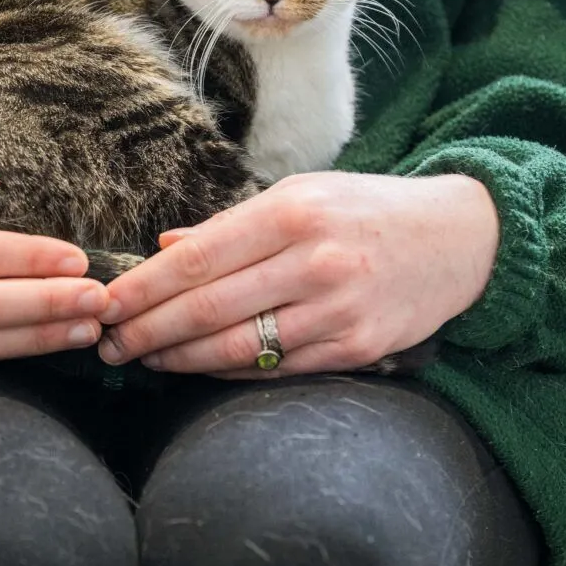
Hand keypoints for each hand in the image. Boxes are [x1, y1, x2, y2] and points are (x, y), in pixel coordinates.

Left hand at [95, 172, 497, 375]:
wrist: (460, 238)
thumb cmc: (366, 211)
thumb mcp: (302, 194)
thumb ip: (231, 226)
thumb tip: (164, 248)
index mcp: (292, 212)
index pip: (197, 259)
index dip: (142, 288)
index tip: (105, 304)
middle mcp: (314, 261)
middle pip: (207, 309)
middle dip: (147, 331)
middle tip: (109, 343)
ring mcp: (337, 310)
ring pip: (237, 347)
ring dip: (179, 359)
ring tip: (144, 359)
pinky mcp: (357, 348)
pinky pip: (276, 368)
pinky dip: (228, 370)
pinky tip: (197, 367)